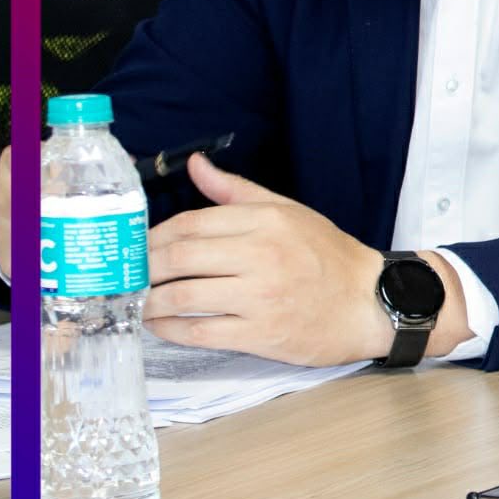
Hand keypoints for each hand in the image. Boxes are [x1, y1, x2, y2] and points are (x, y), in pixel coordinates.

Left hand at [144, 154, 469, 365]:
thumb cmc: (328, 256)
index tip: (138, 247)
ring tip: (140, 302)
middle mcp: (262, 254)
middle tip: (129, 275)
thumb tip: (195, 165)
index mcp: (267, 220)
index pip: (191, 222)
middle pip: (179, 256)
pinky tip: (161, 325)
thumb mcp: (288, 212)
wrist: (369, 303)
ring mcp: (261, 296)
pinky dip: (170, 329)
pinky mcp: (261, 333)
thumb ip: (237, 190)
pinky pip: (200, 331)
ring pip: (182, 295)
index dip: (154, 236)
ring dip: (150, 301)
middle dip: (144, 268)